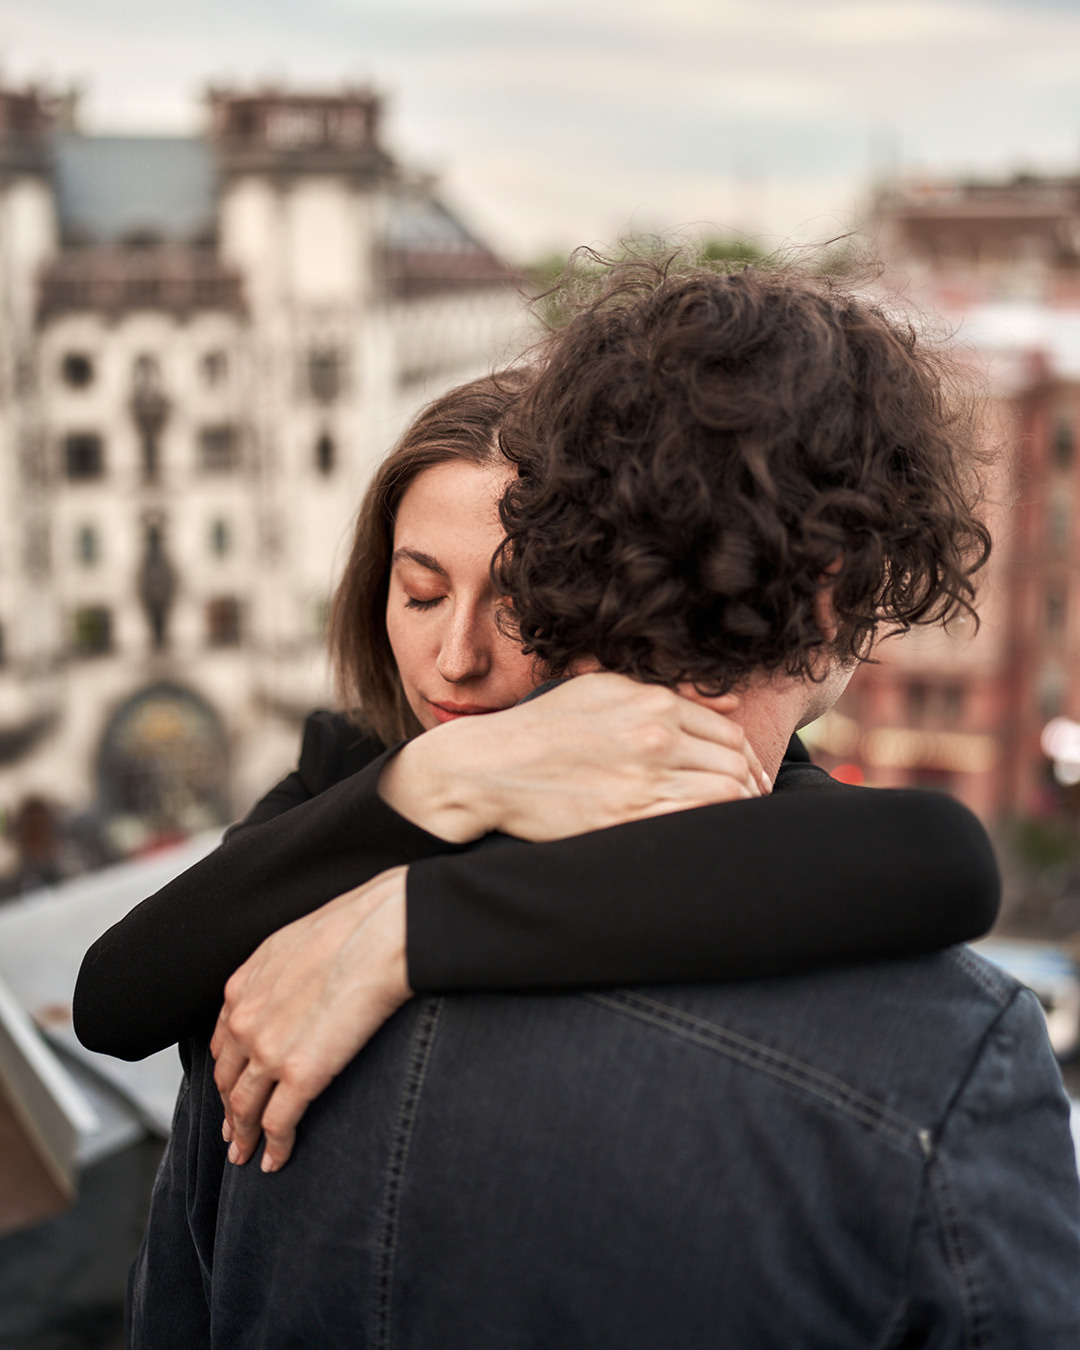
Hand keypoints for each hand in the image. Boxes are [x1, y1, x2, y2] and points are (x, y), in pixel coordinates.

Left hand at [211, 866, 410, 1172]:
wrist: (384, 932)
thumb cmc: (356, 926)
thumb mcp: (298, 940)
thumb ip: (281, 969)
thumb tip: (294, 981)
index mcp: (243, 987)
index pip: (223, 1042)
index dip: (226, 1071)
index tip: (231, 1087)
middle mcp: (245, 1021)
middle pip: (227, 1080)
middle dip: (228, 1110)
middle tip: (232, 1132)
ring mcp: (269, 1051)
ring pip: (245, 1108)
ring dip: (244, 1136)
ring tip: (246, 1154)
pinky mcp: (301, 1075)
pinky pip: (279, 1123)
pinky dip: (275, 1147)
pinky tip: (276, 1160)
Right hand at [378, 671, 768, 843]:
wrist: (491, 766)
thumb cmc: (545, 725)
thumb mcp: (602, 687)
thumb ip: (666, 690)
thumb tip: (729, 702)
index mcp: (652, 703)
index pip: (729, 732)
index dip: (747, 757)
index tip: (748, 775)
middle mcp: (654, 739)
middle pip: (735, 764)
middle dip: (751, 784)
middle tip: (751, 801)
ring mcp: (641, 781)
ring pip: (725, 795)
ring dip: (739, 807)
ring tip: (735, 819)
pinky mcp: (624, 819)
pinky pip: (693, 822)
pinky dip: (711, 826)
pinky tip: (707, 833)